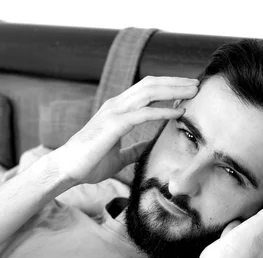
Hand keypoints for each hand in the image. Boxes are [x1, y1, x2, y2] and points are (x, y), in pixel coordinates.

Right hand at [53, 76, 199, 185]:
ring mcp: (114, 112)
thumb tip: (147, 147)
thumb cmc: (88, 164)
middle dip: (175, 83)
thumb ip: (133, 149)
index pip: (146, 91)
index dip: (168, 88)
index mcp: (117, 110)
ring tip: (193, 92)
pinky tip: (178, 113)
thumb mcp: (118, 157)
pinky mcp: (114, 125)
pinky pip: (143, 114)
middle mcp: (116, 105)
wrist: (66, 170)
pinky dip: (163, 111)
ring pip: (149, 92)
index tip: (187, 92)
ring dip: (173, 91)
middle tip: (197, 84)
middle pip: (151, 85)